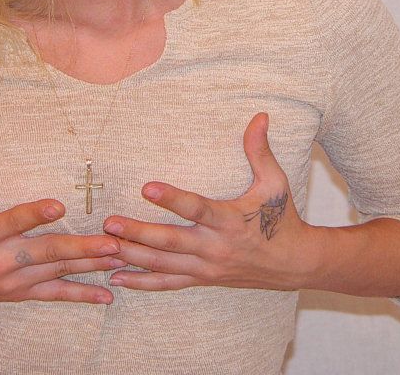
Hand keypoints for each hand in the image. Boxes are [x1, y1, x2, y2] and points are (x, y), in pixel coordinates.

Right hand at [0, 118, 124, 305]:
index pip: (13, 221)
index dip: (35, 214)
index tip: (59, 205)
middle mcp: (1, 259)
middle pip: (46, 252)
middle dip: (81, 248)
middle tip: (112, 242)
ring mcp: (13, 280)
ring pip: (56, 272)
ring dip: (89, 266)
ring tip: (119, 260)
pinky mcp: (18, 293)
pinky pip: (54, 295)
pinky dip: (81, 295)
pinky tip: (106, 296)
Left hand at [103, 112, 320, 291]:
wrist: (295, 263)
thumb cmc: (283, 218)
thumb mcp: (275, 182)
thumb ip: (260, 150)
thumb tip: (259, 116)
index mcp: (231, 220)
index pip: (197, 208)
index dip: (172, 199)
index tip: (146, 187)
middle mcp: (216, 247)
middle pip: (171, 241)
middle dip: (138, 233)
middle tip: (109, 222)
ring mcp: (207, 267)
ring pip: (164, 264)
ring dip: (133, 256)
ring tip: (104, 246)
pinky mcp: (203, 278)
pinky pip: (168, 283)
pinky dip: (142, 282)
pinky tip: (116, 277)